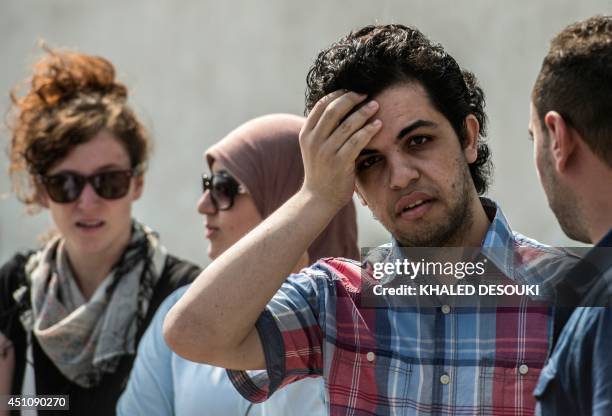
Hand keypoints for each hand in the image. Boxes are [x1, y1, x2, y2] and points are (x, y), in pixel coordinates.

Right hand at [299, 90, 381, 209]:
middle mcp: (314, 140)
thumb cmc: (321, 170)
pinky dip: (369, 130)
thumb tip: (340, 107)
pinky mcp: (339, 163)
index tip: (351, 91)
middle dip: (352, 98)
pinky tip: (378, 124)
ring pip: (348, 124)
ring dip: (364, 112)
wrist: (318, 198)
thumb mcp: (315, 147)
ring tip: (375, 105)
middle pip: (334, 110)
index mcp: (306, 133)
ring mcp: (326, 152)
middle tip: (366, 94)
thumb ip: (323, 130)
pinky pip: (357, 141)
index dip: (337, 94)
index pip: (321, 105)